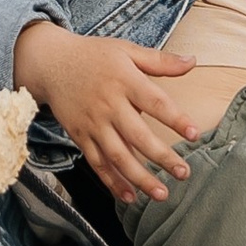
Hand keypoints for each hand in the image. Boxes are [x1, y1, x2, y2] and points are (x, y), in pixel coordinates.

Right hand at [14, 19, 199, 206]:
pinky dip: (112, 182)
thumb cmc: (93, 56)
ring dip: (140, 178)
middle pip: (138, 136)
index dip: (175, 119)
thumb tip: (192, 61)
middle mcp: (109, 104)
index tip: (194, 134)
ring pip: (118, 156)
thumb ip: (160, 60)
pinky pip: (97, 163)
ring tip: (161, 193)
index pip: (156, 103)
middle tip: (183, 173)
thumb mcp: (126, 50)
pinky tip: (129, 196)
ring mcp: (93, 123)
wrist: (51, 63)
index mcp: (125, 81)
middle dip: (162, 157)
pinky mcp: (81, 136)